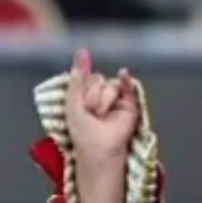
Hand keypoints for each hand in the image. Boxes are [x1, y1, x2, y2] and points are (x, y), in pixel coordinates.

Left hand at [65, 49, 139, 164]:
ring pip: (109, 85)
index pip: (83, 77)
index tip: (80, 106)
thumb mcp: (72, 103)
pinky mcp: (129, 104)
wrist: (99, 149)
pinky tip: (124, 73)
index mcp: (83, 95)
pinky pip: (128, 85)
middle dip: (91, 96)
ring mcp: (114, 98)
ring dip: (103, 101)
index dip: (81, 89)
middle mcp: (99, 94)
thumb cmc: (83, 133)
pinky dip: (126, 79)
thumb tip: (82, 53)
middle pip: (96, 79)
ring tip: (101, 116)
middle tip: (91, 114)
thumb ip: (77, 79)